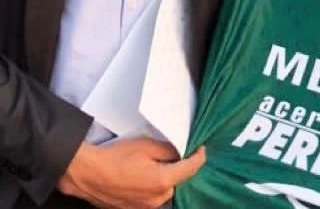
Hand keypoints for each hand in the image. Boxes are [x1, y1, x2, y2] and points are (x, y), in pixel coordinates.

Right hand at [58, 137, 205, 208]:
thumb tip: (180, 152)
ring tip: (152, 164)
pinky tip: (141, 176)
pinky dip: (151, 187)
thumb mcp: (147, 146)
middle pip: (177, 181)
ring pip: (164, 190)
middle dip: (177, 168)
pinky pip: (150, 197)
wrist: (89, 174)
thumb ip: (169, 150)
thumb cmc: (117, 157)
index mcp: (162, 181)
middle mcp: (157, 199)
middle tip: (172, 153)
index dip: (199, 157)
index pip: (191, 169)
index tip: (201, 149)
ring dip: (164, 178)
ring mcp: (145, 208)